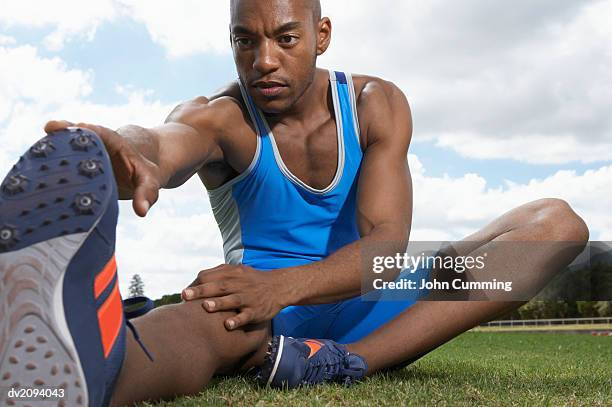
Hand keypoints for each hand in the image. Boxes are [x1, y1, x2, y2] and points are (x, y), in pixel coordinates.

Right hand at [44, 120, 161, 216]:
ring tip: (36, 152)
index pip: (102, 132)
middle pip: (77, 135)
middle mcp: (94, 145)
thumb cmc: (143, 175)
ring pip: (64, 147)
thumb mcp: (150, 182)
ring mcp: (82, 155)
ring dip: (51, 148)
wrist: (135, 175)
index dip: (90, 130)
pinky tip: (34, 174)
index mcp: (114, 142)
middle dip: (64, 131)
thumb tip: (142, 212)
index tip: (80, 127)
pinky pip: (60, 163)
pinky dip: (48, 166)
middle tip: (50, 127)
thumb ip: (146, 194)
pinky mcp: (73, 167)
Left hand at [182, 264, 288, 329]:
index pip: (211, 276)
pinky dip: (238, 320)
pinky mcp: (257, 310)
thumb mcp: (238, 271)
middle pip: (219, 286)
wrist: (279, 286)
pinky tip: (228, 325)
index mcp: (232, 274)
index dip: (197, 283)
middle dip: (201, 291)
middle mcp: (240, 284)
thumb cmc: (252, 281)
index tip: (184, 294)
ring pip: (233, 300)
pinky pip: (246, 315)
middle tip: (185, 295)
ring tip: (205, 307)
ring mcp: (249, 298)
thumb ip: (220, 273)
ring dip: (219, 303)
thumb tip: (198, 278)